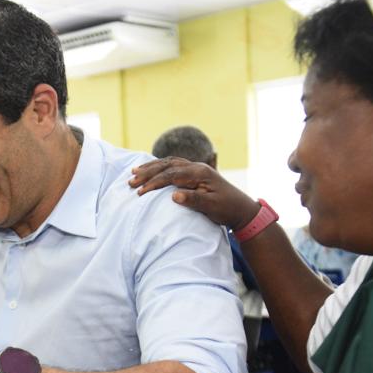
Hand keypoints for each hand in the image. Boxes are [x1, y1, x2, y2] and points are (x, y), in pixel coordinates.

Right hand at [129, 157, 258, 229]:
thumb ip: (193, 200)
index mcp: (200, 173)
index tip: (140, 191)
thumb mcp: (211, 207)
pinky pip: (173, 166)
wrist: (241, 209)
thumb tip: (174, 196)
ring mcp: (196, 168)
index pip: (172, 174)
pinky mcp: (195, 173)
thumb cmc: (227, 209)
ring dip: (151, 167)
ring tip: (134, 172)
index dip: (154, 182)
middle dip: (148, 172)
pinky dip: (160, 167)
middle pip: (167, 165)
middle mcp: (197, 167)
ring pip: (169, 163)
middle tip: (131, 180)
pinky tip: (150, 170)